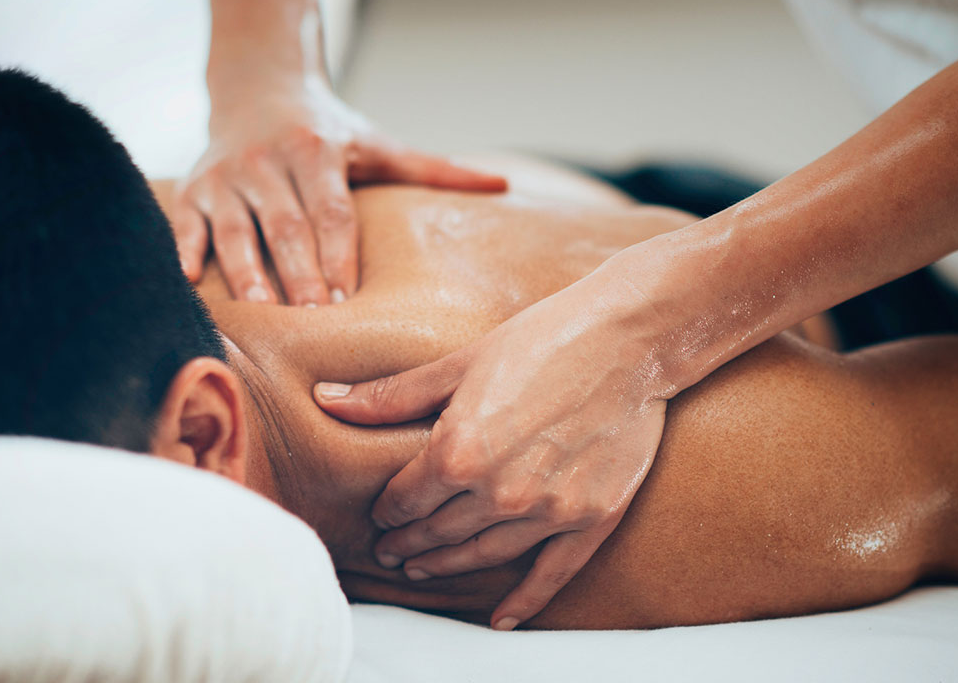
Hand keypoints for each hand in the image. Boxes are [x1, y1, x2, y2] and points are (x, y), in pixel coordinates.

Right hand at [175, 77, 505, 303]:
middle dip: (297, 273)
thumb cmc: (328, 130)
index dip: (337, 253)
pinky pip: (186, 223)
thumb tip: (502, 184)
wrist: (257, 85)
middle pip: (286, 226)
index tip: (345, 298)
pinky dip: (185, 251)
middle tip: (308, 319)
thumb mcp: (379, 143)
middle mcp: (268, 162)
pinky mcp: (194, 188)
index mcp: (317, 152)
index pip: (330, 211)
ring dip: (245, 272)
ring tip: (260, 313)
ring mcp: (226, 176)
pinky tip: (188, 283)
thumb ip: (434, 168)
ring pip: (235, 229)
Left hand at [313, 260, 671, 629]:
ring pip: (484, 555)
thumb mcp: (460, 363)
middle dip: (409, 543)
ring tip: (423, 569)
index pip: (406, 498)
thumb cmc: (542, 338)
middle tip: (390, 553)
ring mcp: (548, 510)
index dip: (388, 510)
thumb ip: (393, 395)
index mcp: (459, 450)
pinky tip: (501, 618)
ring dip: (448, 566)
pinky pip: (551, 573)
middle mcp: (499, 490)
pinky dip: (524, 601)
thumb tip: (327, 398)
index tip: (381, 515)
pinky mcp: (591, 518)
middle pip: (438, 532)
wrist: (629, 339)